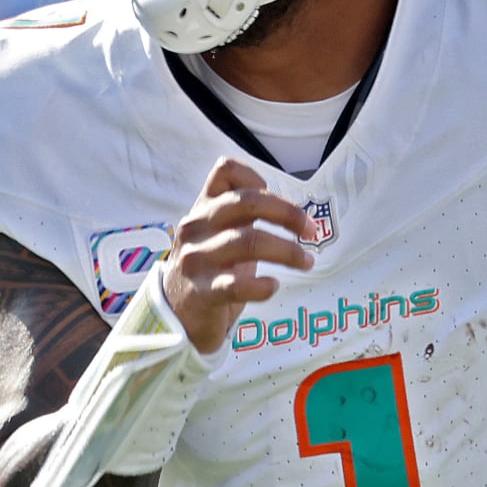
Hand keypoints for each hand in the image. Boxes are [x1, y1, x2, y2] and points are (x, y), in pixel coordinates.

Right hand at [163, 157, 313, 351]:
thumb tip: (291, 210)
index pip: (226, 171)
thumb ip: (243, 215)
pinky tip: (273, 286)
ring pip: (248, 241)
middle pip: (246, 202)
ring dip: (287, 251)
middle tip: (311, 231)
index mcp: (203, 208)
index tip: (281, 201)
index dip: (258, 179)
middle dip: (288, 213)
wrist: (175, 315)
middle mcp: (196, 227)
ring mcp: (197, 259)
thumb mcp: (218, 233)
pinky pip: (237, 285)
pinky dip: (262, 285)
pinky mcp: (201, 292)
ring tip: (306, 262)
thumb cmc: (208, 270)